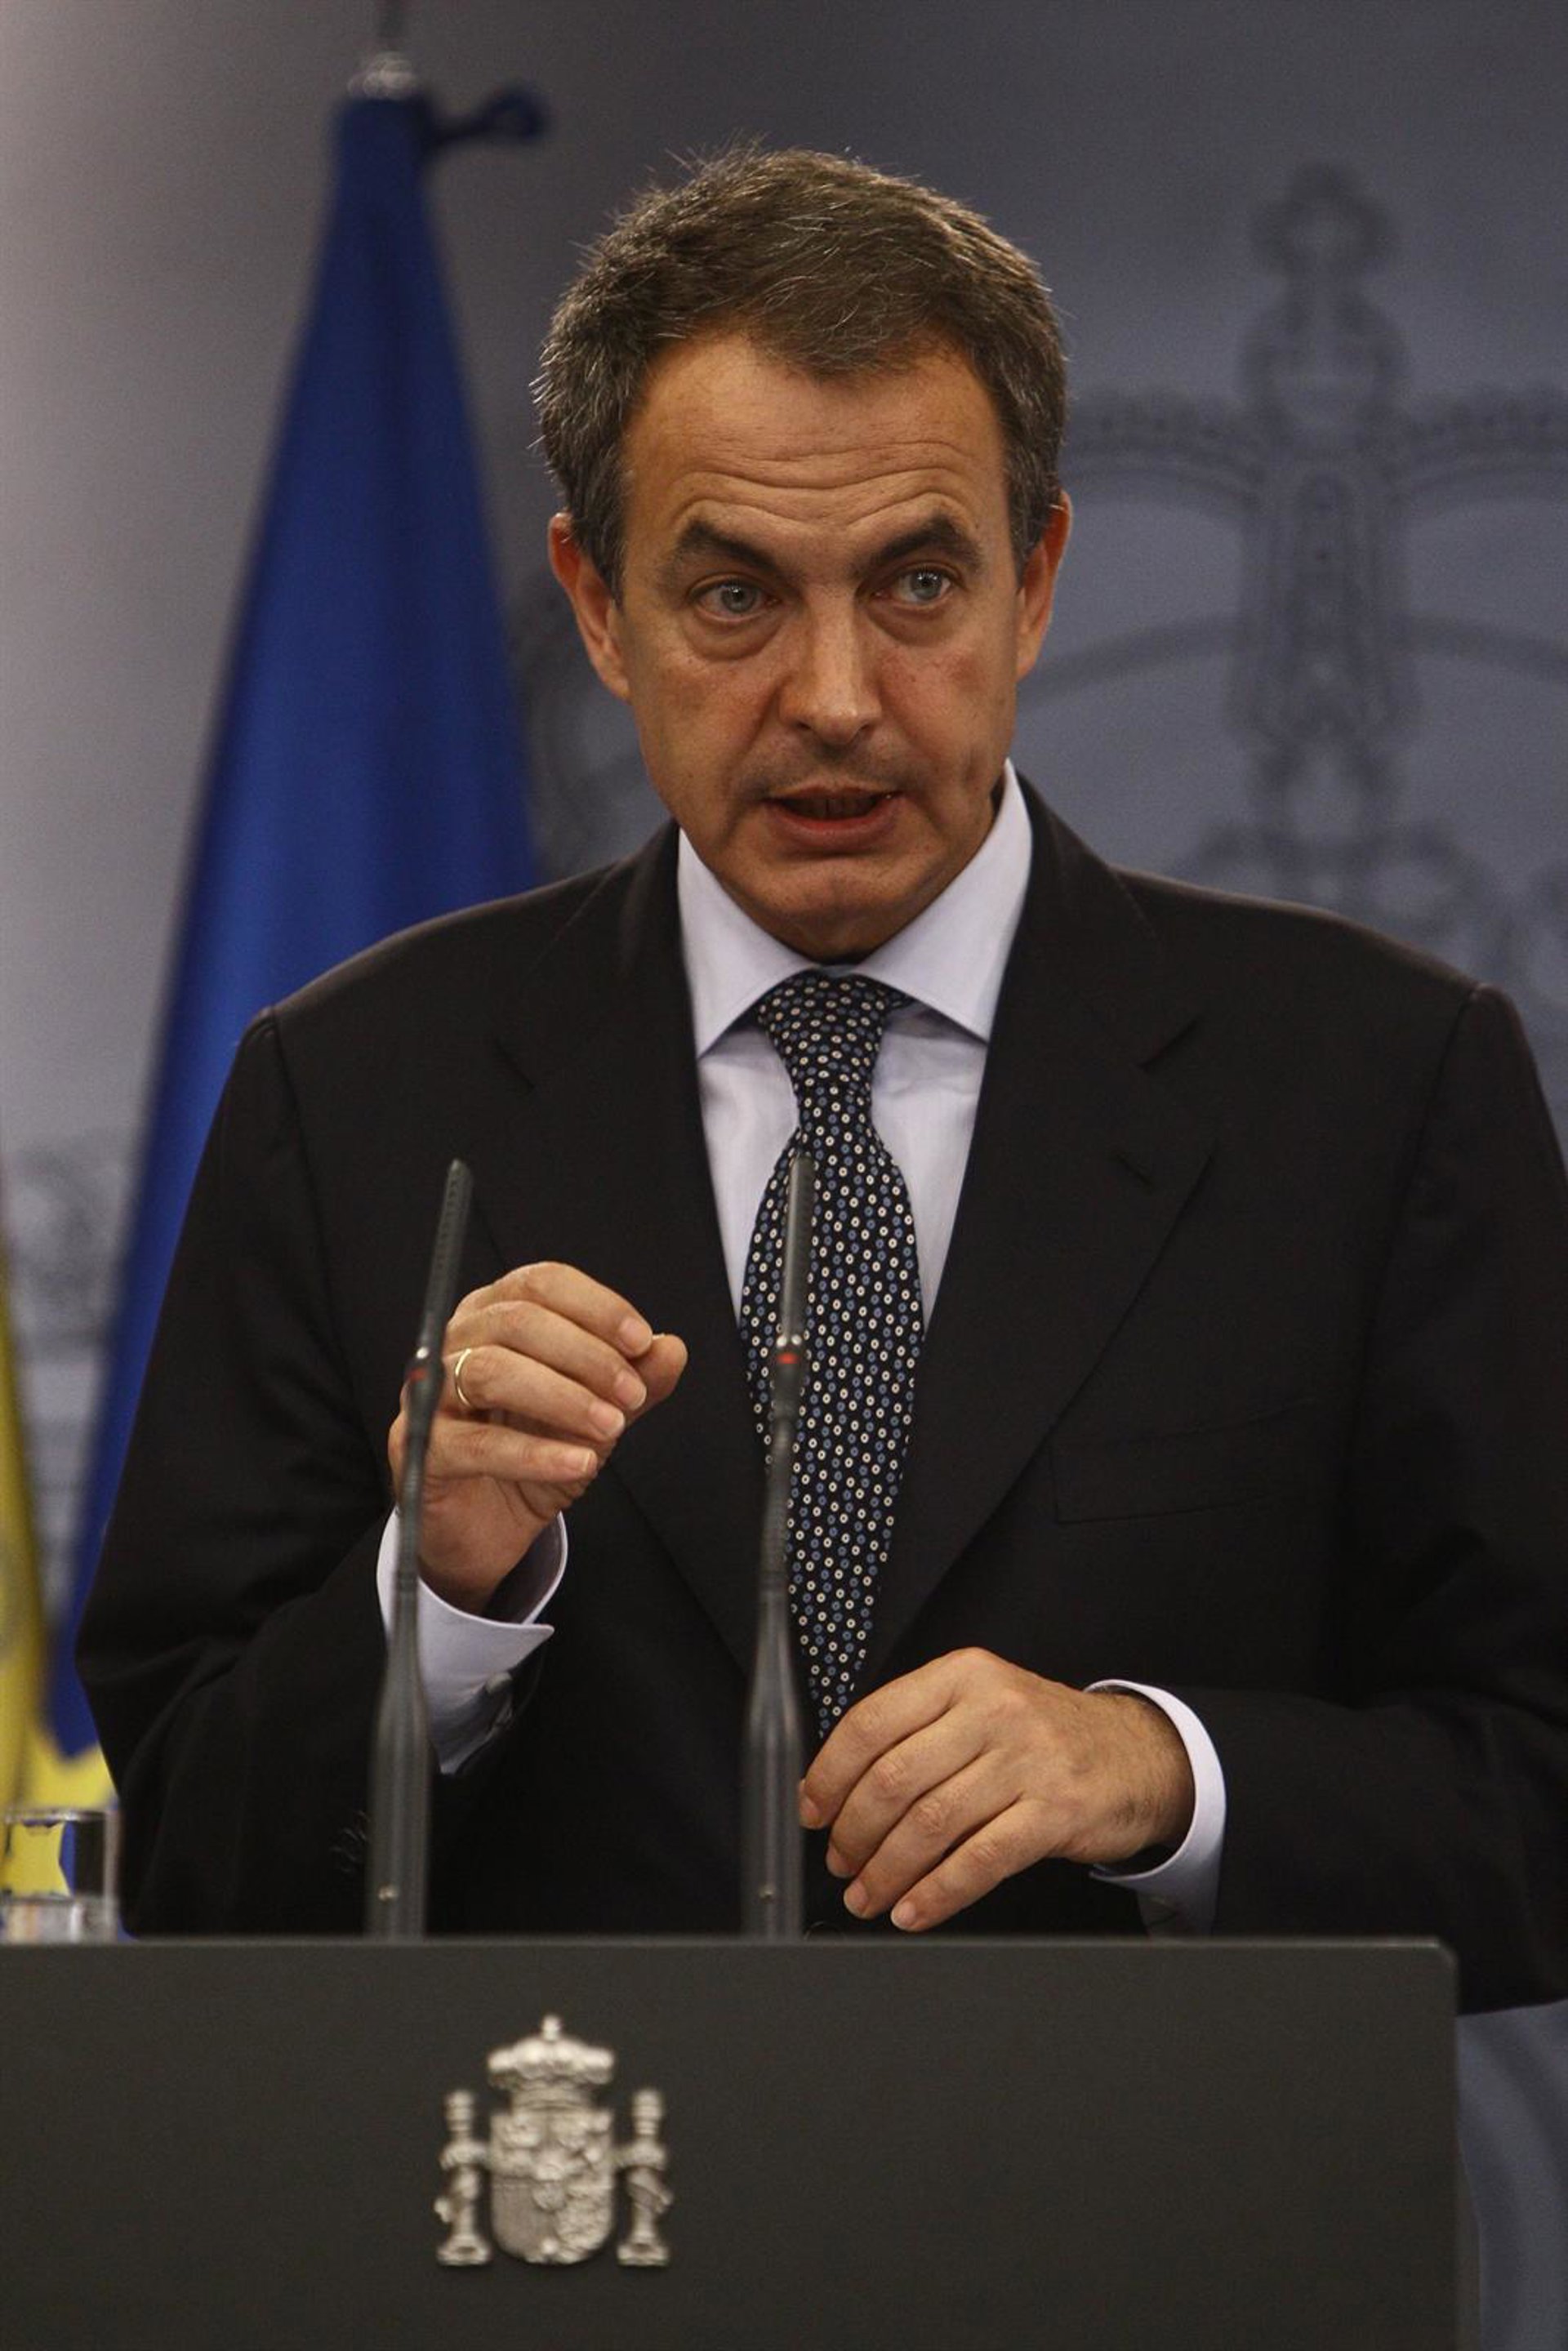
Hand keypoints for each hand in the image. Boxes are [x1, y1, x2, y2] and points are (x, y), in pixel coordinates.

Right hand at [386, 1261, 685, 1611]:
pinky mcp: (419, 1447)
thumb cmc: (535, 1451)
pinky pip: (476, 1442)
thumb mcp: (597, 1414)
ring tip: (611, 1428)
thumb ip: (633, 1381)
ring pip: (490, 1371)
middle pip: (517, 1321)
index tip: (642, 1341)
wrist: (489, 1527)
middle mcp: (457, 1341)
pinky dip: (534, 1453)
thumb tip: (671, 1348)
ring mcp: (431, 1393)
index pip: (541, 1283)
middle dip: (586, 1355)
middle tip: (632, 1395)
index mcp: (497, 1314)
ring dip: (563, 1397)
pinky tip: (579, 1462)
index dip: (596, 1306)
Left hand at [798, 1649, 1193, 1930]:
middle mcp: (993, 1709)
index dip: (830, 1775)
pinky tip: (914, 1911)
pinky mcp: (1056, 1810)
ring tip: (867, 1896)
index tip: (813, 1812)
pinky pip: (980, 1859)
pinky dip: (937, 1893)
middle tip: (840, 1865)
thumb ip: (919, 1730)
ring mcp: (1028, 1759)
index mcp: (961, 1676)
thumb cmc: (1042, 1736)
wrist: (1136, 1754)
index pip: (871, 1722)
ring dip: (887, 1871)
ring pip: (931, 1823)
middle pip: (895, 1778)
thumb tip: (840, 1790)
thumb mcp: (981, 1704)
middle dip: (854, 1833)